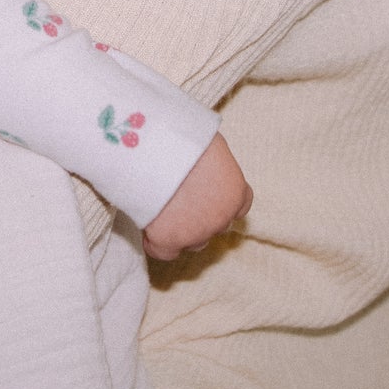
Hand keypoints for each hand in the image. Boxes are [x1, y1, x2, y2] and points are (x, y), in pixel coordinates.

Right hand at [141, 133, 251, 261]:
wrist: (154, 148)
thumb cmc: (183, 136)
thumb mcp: (211, 143)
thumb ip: (215, 162)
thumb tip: (206, 160)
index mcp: (235, 193)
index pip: (239, 207)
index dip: (221, 200)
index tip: (207, 192)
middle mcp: (222, 218)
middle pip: (217, 226)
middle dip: (202, 215)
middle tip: (181, 196)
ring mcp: (196, 233)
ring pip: (194, 242)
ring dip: (183, 230)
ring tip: (163, 208)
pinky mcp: (168, 241)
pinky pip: (164, 252)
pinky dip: (156, 242)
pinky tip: (149, 226)